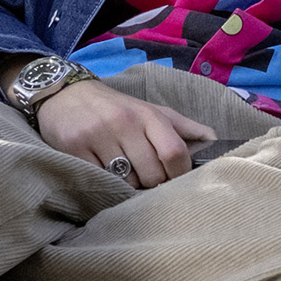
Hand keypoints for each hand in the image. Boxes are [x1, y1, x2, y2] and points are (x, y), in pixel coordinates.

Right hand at [34, 81, 221, 188]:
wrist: (65, 94)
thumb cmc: (115, 107)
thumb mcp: (150, 110)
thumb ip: (183, 126)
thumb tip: (214, 139)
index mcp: (148, 115)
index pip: (174, 153)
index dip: (178, 174)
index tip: (174, 181)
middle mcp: (124, 123)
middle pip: (151, 174)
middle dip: (152, 184)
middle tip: (145, 180)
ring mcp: (98, 135)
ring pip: (126, 181)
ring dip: (128, 185)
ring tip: (123, 174)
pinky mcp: (75, 147)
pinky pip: (100, 179)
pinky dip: (105, 183)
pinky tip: (103, 172)